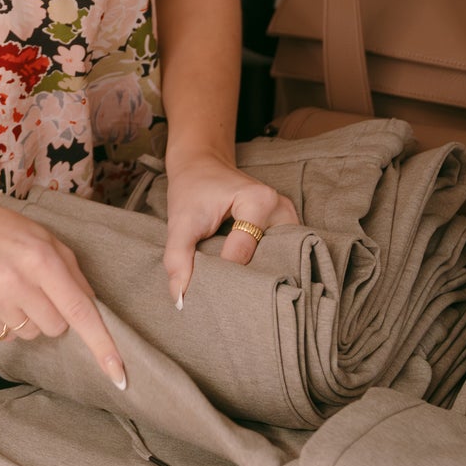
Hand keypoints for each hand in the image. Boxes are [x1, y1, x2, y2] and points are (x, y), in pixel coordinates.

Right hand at [0, 178, 128, 392]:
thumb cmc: (7, 232)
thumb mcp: (46, 239)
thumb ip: (73, 273)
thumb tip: (93, 310)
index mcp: (41, 259)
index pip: (79, 310)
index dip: (101, 343)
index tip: (118, 374)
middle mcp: (17, 281)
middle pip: (56, 328)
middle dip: (52, 313)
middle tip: (34, 287)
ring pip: (31, 334)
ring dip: (28, 318)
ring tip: (10, 288)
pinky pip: (5, 336)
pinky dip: (5, 322)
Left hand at [163, 152, 298, 305]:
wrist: (201, 166)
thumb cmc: (192, 190)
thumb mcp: (180, 221)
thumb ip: (177, 256)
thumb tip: (179, 297)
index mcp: (259, 201)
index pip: (243, 255)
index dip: (221, 276)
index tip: (204, 291)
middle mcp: (282, 210)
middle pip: (267, 261)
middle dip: (246, 281)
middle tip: (222, 298)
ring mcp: (288, 220)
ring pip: (277, 262)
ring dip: (258, 277)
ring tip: (235, 292)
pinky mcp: (286, 229)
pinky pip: (279, 257)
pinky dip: (263, 269)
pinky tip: (245, 280)